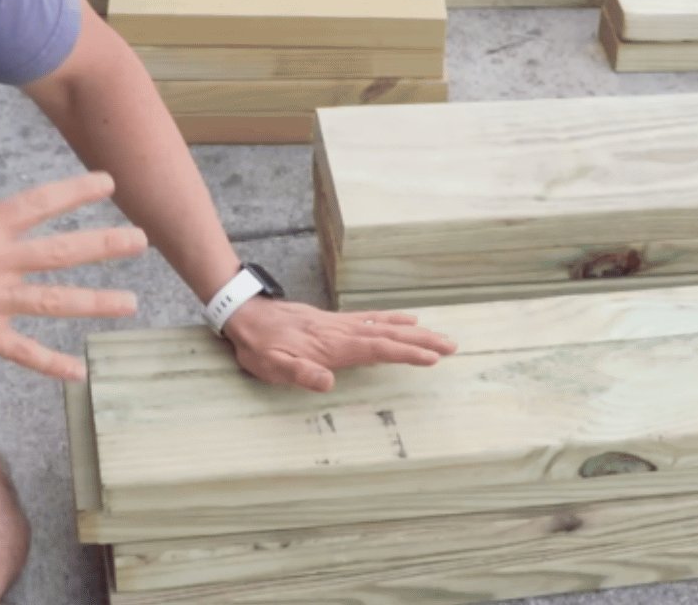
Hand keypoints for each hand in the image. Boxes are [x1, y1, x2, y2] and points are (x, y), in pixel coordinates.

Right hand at [0, 172, 146, 381]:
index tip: (108, 183)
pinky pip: (26, 352)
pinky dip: (54, 364)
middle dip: (105, 244)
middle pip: (62, 250)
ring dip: (97, 301)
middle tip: (141, 239)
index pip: (39, 203)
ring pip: (55, 300)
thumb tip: (12, 236)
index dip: (77, 191)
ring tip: (131, 303)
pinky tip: (80, 371)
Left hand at [220, 298, 456, 391]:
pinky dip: (393, 320)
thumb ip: (300, 373)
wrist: (245, 315)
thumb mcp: (272, 367)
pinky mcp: (334, 321)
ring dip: (413, 332)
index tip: (432, 358)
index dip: (405, 353)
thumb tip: (328, 382)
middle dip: (421, 342)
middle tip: (452, 347)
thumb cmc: (259, 346)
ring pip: (384, 326)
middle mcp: (341, 331)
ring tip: (440, 336)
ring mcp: (339, 324)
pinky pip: (371, 319)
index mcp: (332, 346)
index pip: (376, 349)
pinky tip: (406, 321)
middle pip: (388, 336)